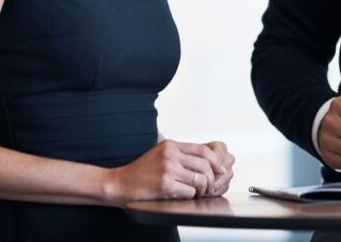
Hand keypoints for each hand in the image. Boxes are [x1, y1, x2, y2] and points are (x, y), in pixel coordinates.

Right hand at [105, 139, 234, 202]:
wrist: (120, 183)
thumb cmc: (141, 171)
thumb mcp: (161, 153)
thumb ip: (181, 154)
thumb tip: (206, 160)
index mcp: (172, 145)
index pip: (203, 150)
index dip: (216, 161)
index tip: (221, 169)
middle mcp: (171, 155)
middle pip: (204, 164)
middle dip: (212, 177)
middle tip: (210, 185)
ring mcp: (168, 169)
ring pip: (199, 179)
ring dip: (202, 188)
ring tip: (197, 192)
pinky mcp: (165, 185)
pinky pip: (189, 191)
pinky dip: (191, 195)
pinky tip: (185, 195)